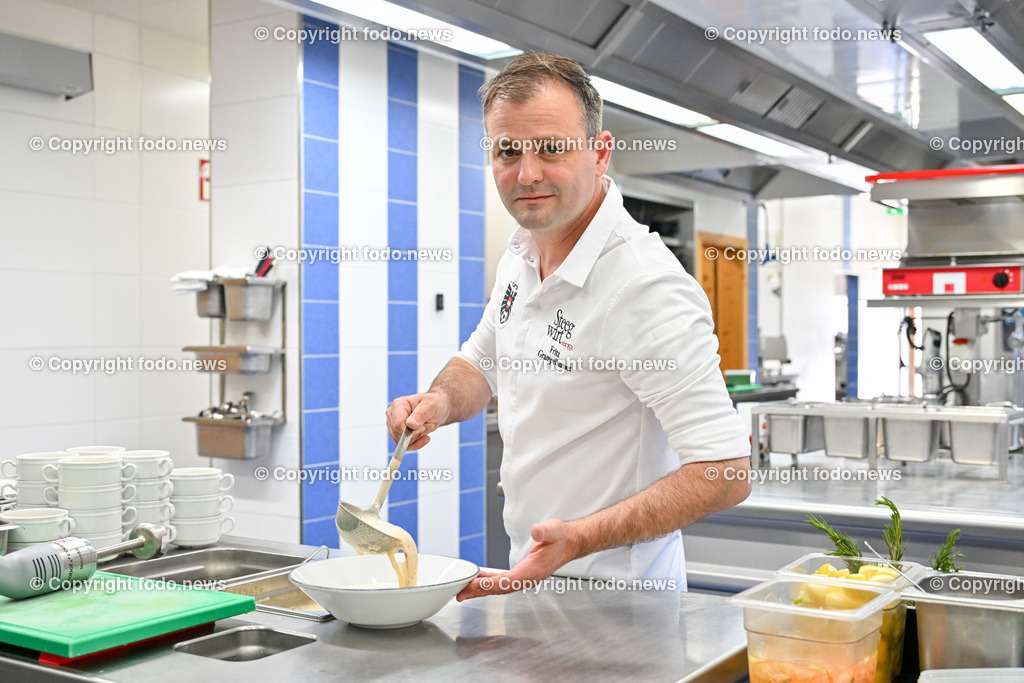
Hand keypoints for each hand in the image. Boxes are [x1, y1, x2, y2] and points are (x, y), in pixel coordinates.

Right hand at [385, 392, 449, 450]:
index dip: (412, 429)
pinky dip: (416, 444)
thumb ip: (420, 414)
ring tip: (425, 427)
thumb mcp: (430, 406)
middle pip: (400, 434)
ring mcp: (394, 425)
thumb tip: (409, 424)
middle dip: (416, 433)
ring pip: (402, 442)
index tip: (423, 425)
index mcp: (398, 405)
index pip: (398, 424)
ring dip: (417, 438)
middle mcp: (393, 415)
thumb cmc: (432, 404)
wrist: (436, 410)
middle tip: (426, 424)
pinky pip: (405, 446)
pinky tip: (424, 437)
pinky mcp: (397, 434)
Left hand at [456, 519, 579, 600]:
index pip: (508, 581)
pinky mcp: (523, 574)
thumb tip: (536, 531)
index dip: (490, 584)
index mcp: (533, 570)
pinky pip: (502, 582)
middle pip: (500, 588)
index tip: (475, 585)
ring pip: (500, 587)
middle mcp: (528, 578)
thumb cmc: (562, 538)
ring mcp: (525, 578)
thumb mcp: (554, 530)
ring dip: (482, 589)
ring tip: (464, 589)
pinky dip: (489, 582)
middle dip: (479, 591)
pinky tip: (480, 580)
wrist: (570, 542)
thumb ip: (545, 531)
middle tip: (460, 593)